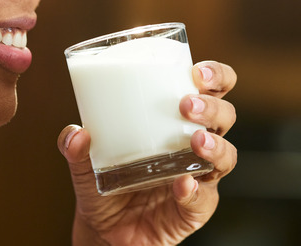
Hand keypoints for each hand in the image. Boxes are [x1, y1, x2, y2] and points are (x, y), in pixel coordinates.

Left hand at [58, 61, 237, 245]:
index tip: (196, 70)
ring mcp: (198, 176)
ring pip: (226, 156)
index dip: (215, 75)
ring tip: (195, 140)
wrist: (104, 230)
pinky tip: (182, 185)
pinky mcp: (195, 208)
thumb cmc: (103, 182)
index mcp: (176, 120)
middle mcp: (195, 144)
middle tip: (186, 104)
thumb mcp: (84, 162)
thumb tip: (76, 133)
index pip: (211, 89)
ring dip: (214, 144)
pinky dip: (194, 191)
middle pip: (225, 116)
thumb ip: (75, 147)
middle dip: (212, 107)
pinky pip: (203, 198)